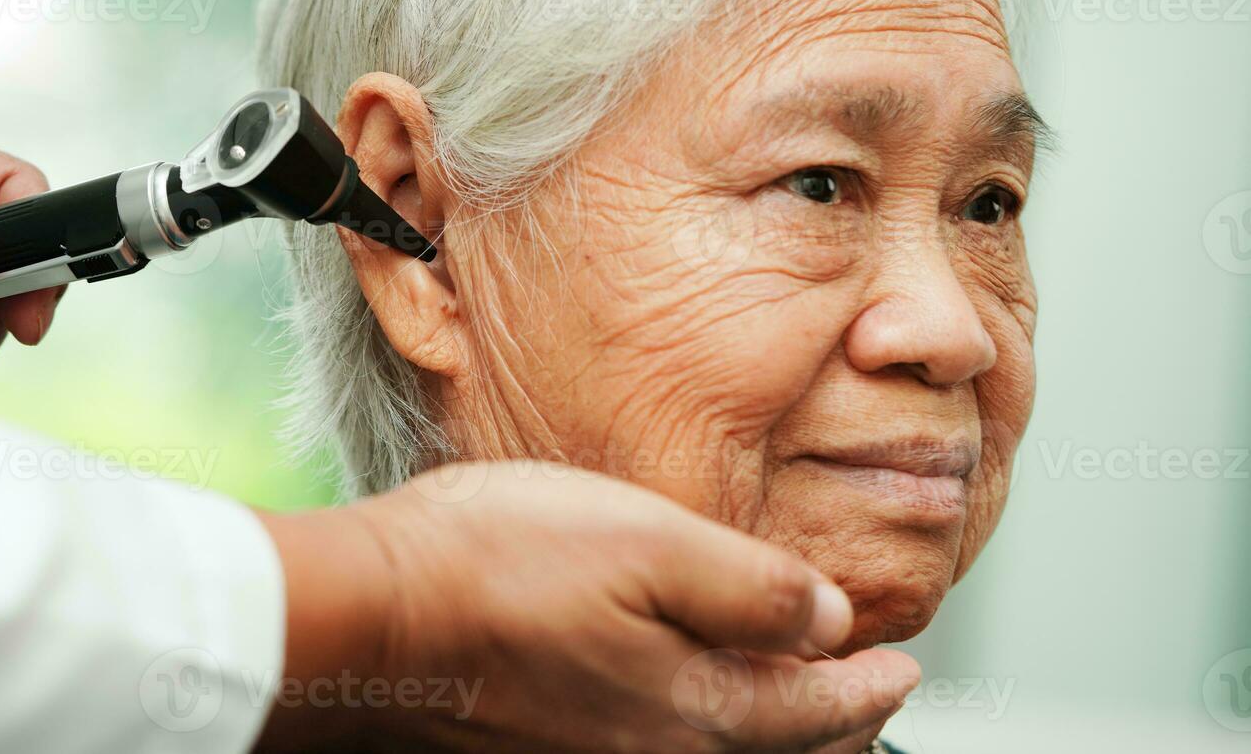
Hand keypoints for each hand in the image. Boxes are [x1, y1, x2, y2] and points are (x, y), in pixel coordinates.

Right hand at [258, 463, 919, 751]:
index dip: (868, 685)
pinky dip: (704, 739)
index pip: (815, 708)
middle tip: (871, 702)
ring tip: (798, 718)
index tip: (902, 666)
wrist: (374, 616)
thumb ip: (749, 588)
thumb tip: (829, 618)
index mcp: (694, 707)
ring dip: (774, 741)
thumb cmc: (500, 565)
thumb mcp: (648, 543)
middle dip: (836, 730)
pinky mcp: (545, 749)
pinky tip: (684, 711)